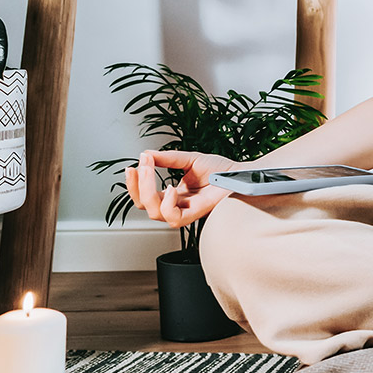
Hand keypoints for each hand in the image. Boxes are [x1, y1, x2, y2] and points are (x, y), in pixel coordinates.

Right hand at [125, 150, 239, 228]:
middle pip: (146, 206)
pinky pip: (175, 218)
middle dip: (138, 186)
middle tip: (141, 166)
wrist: (241, 173)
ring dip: (148, 193)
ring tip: (151, 172)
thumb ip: (168, 158)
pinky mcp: (198, 213)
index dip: (134, 184)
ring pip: (156, 214)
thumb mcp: (190, 159)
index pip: (145, 196)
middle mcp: (178, 204)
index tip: (131, 167)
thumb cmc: (222, 170)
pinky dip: (168, 204)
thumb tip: (146, 154)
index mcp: (173, 194)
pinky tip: (172, 189)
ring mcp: (187, 210)